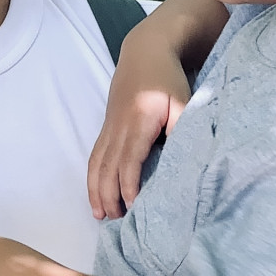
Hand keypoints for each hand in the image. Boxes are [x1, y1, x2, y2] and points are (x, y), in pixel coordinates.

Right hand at [88, 43, 190, 220]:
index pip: (130, 159)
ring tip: (101, 215)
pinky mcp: (106, 128)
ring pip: (97, 164)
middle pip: (108, 167)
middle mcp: (118, 127)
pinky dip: (92, 178)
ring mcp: (109, 128)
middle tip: (117, 222)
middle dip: (110, 196)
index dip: (129, 185)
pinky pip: (94, 157)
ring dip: (97, 191)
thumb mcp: (183, 100)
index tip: (132, 207)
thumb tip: (182, 158)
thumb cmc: (168, 78)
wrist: (145, 53)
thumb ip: (182, 127)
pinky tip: (95, 195)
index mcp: (138, 121)